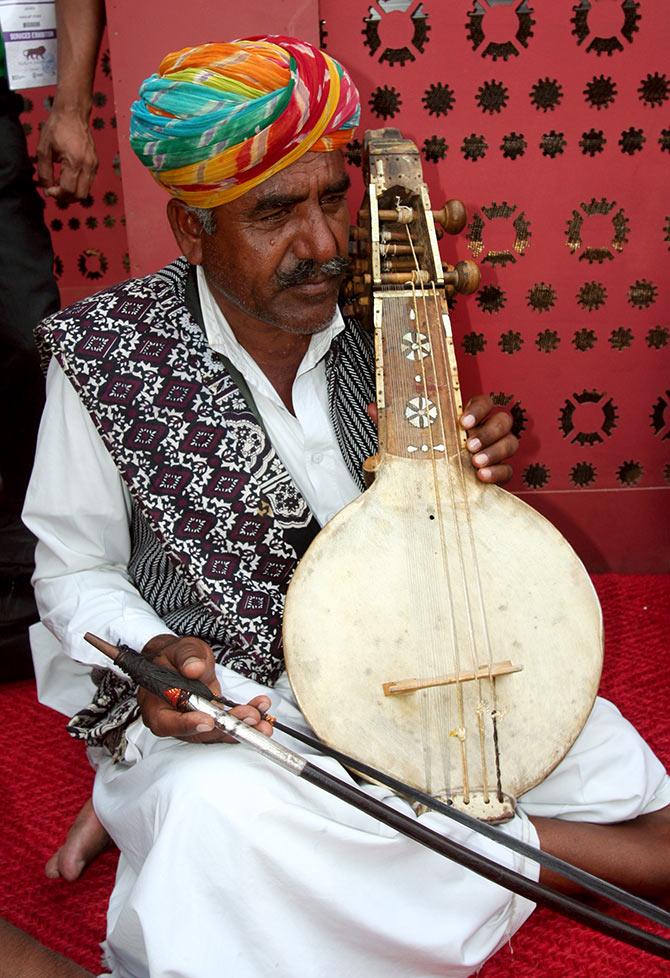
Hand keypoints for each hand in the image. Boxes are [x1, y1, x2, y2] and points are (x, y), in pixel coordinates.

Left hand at [36, 107, 97, 201]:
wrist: (73, 114)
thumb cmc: (56, 128)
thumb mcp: (44, 149)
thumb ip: (44, 172)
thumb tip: (47, 188)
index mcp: (74, 162)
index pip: (68, 190)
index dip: (57, 194)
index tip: (48, 190)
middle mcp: (88, 166)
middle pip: (80, 196)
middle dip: (66, 198)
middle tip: (55, 191)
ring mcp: (94, 165)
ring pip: (86, 191)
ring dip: (73, 193)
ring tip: (61, 185)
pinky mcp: (96, 164)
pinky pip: (89, 182)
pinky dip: (79, 185)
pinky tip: (68, 178)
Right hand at [138, 634, 273, 742]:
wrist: (182, 660)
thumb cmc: (175, 655)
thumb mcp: (181, 649)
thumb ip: (187, 657)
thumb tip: (194, 668)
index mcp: (156, 705)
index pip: (167, 722)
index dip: (187, 725)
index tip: (208, 720)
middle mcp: (174, 720)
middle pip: (198, 732)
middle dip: (227, 727)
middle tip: (250, 717)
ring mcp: (194, 722)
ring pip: (216, 732)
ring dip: (242, 728)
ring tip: (263, 721)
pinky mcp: (211, 720)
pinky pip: (227, 725)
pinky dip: (245, 720)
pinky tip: (262, 713)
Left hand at [366, 395, 516, 484]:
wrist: (428, 486)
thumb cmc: (422, 455)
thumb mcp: (407, 439)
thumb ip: (394, 423)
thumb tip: (373, 407)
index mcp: (467, 417)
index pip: (483, 401)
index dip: (478, 408)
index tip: (463, 421)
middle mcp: (485, 431)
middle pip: (503, 420)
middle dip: (488, 432)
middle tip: (468, 445)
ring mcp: (495, 451)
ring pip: (510, 442)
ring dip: (495, 451)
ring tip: (474, 463)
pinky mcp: (498, 472)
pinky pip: (508, 470)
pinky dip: (498, 472)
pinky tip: (481, 477)